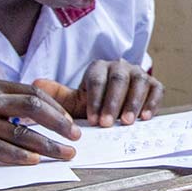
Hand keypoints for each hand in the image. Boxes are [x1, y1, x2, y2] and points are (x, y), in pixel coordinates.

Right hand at [0, 79, 81, 164]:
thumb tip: (29, 116)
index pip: (34, 92)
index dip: (57, 108)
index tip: (71, 123)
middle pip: (34, 107)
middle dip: (60, 124)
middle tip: (76, 138)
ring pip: (20, 131)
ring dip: (46, 145)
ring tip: (63, 155)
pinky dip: (17, 155)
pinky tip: (32, 162)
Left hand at [35, 61, 162, 126]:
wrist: (115, 106)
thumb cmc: (93, 103)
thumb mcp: (74, 100)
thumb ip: (57, 95)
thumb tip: (35, 84)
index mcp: (99, 67)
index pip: (97, 79)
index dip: (95, 99)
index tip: (91, 120)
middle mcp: (120, 66)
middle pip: (118, 80)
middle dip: (113, 102)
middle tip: (107, 123)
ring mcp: (139, 74)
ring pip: (139, 83)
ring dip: (133, 103)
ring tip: (126, 122)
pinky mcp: (154, 85)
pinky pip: (156, 90)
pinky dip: (152, 103)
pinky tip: (145, 118)